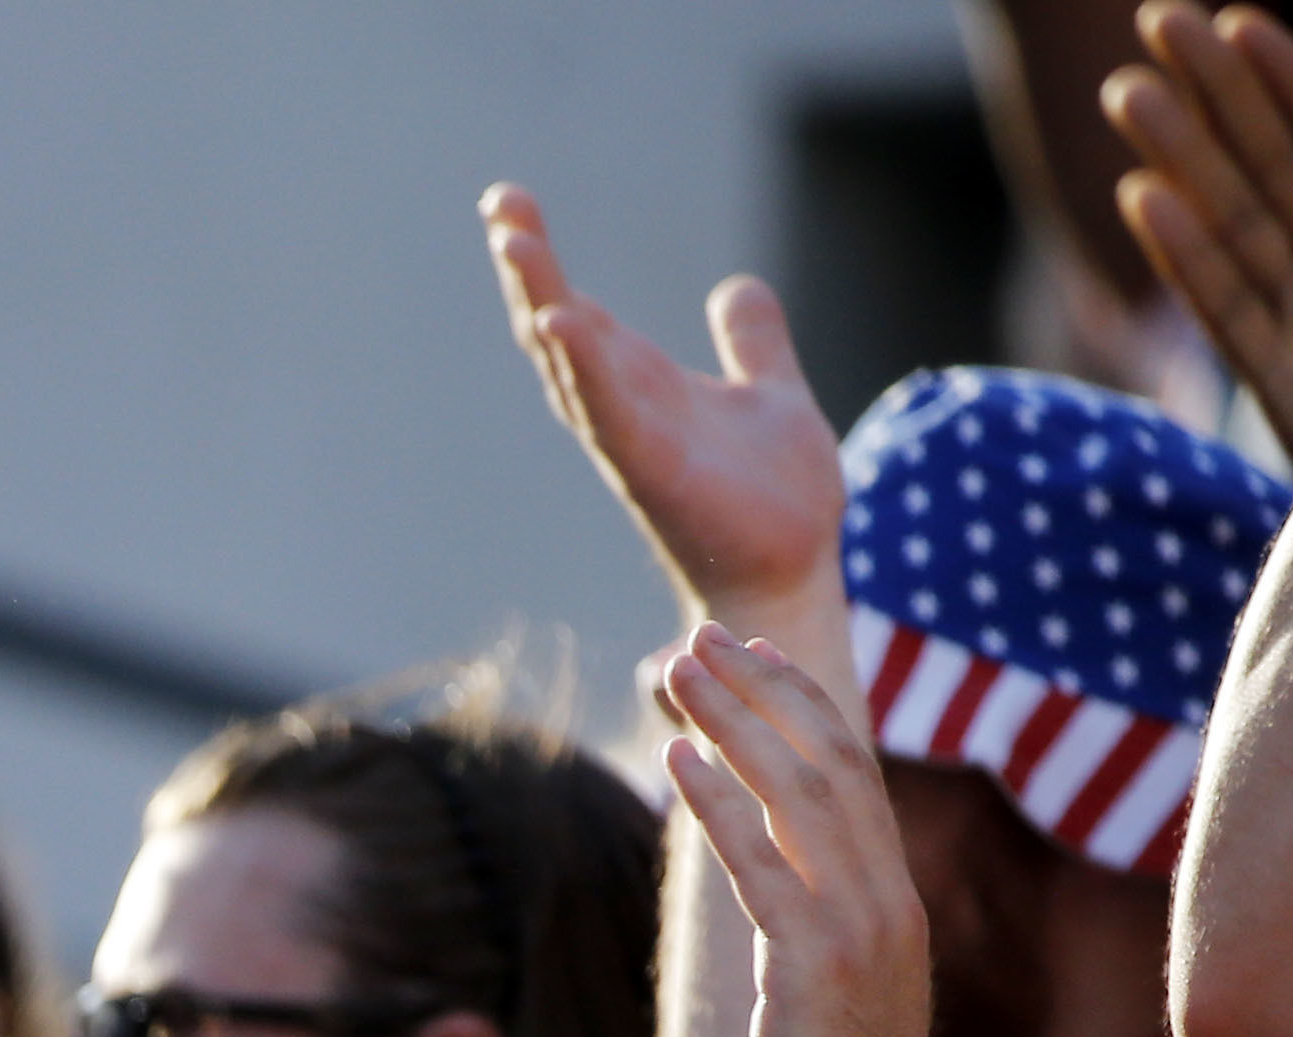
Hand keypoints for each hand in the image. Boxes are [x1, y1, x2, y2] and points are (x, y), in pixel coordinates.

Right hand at [480, 185, 840, 626]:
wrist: (793, 577)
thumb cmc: (773, 504)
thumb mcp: (770, 393)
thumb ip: (750, 342)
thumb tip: (734, 287)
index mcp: (642, 387)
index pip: (578, 313)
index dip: (542, 262)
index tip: (510, 205)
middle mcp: (622, 410)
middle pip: (557, 328)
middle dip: (527, 268)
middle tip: (499, 203)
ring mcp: (630, 441)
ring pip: (570, 362)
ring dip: (539, 301)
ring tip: (514, 241)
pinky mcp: (652, 471)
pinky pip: (607, 412)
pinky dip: (582, 366)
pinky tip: (560, 319)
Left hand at [656, 623, 935, 1036]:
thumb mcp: (824, 1005)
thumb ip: (806, 940)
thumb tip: (770, 908)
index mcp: (891, 903)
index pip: (849, 774)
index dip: (797, 706)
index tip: (746, 657)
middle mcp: (885, 900)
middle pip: (825, 761)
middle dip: (757, 692)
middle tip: (695, 638)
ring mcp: (858, 930)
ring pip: (796, 794)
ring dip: (731, 724)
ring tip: (672, 671)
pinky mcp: (814, 968)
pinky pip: (763, 866)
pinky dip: (719, 806)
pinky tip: (674, 761)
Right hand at [1108, 10, 1292, 629]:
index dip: (1287, 84)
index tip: (1239, 18)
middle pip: (1265, 174)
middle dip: (1213, 98)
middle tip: (1157, 24)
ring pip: (1234, 231)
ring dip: (1180, 158)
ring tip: (1129, 90)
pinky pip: (1237, 315)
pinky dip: (1191, 258)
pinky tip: (1150, 198)